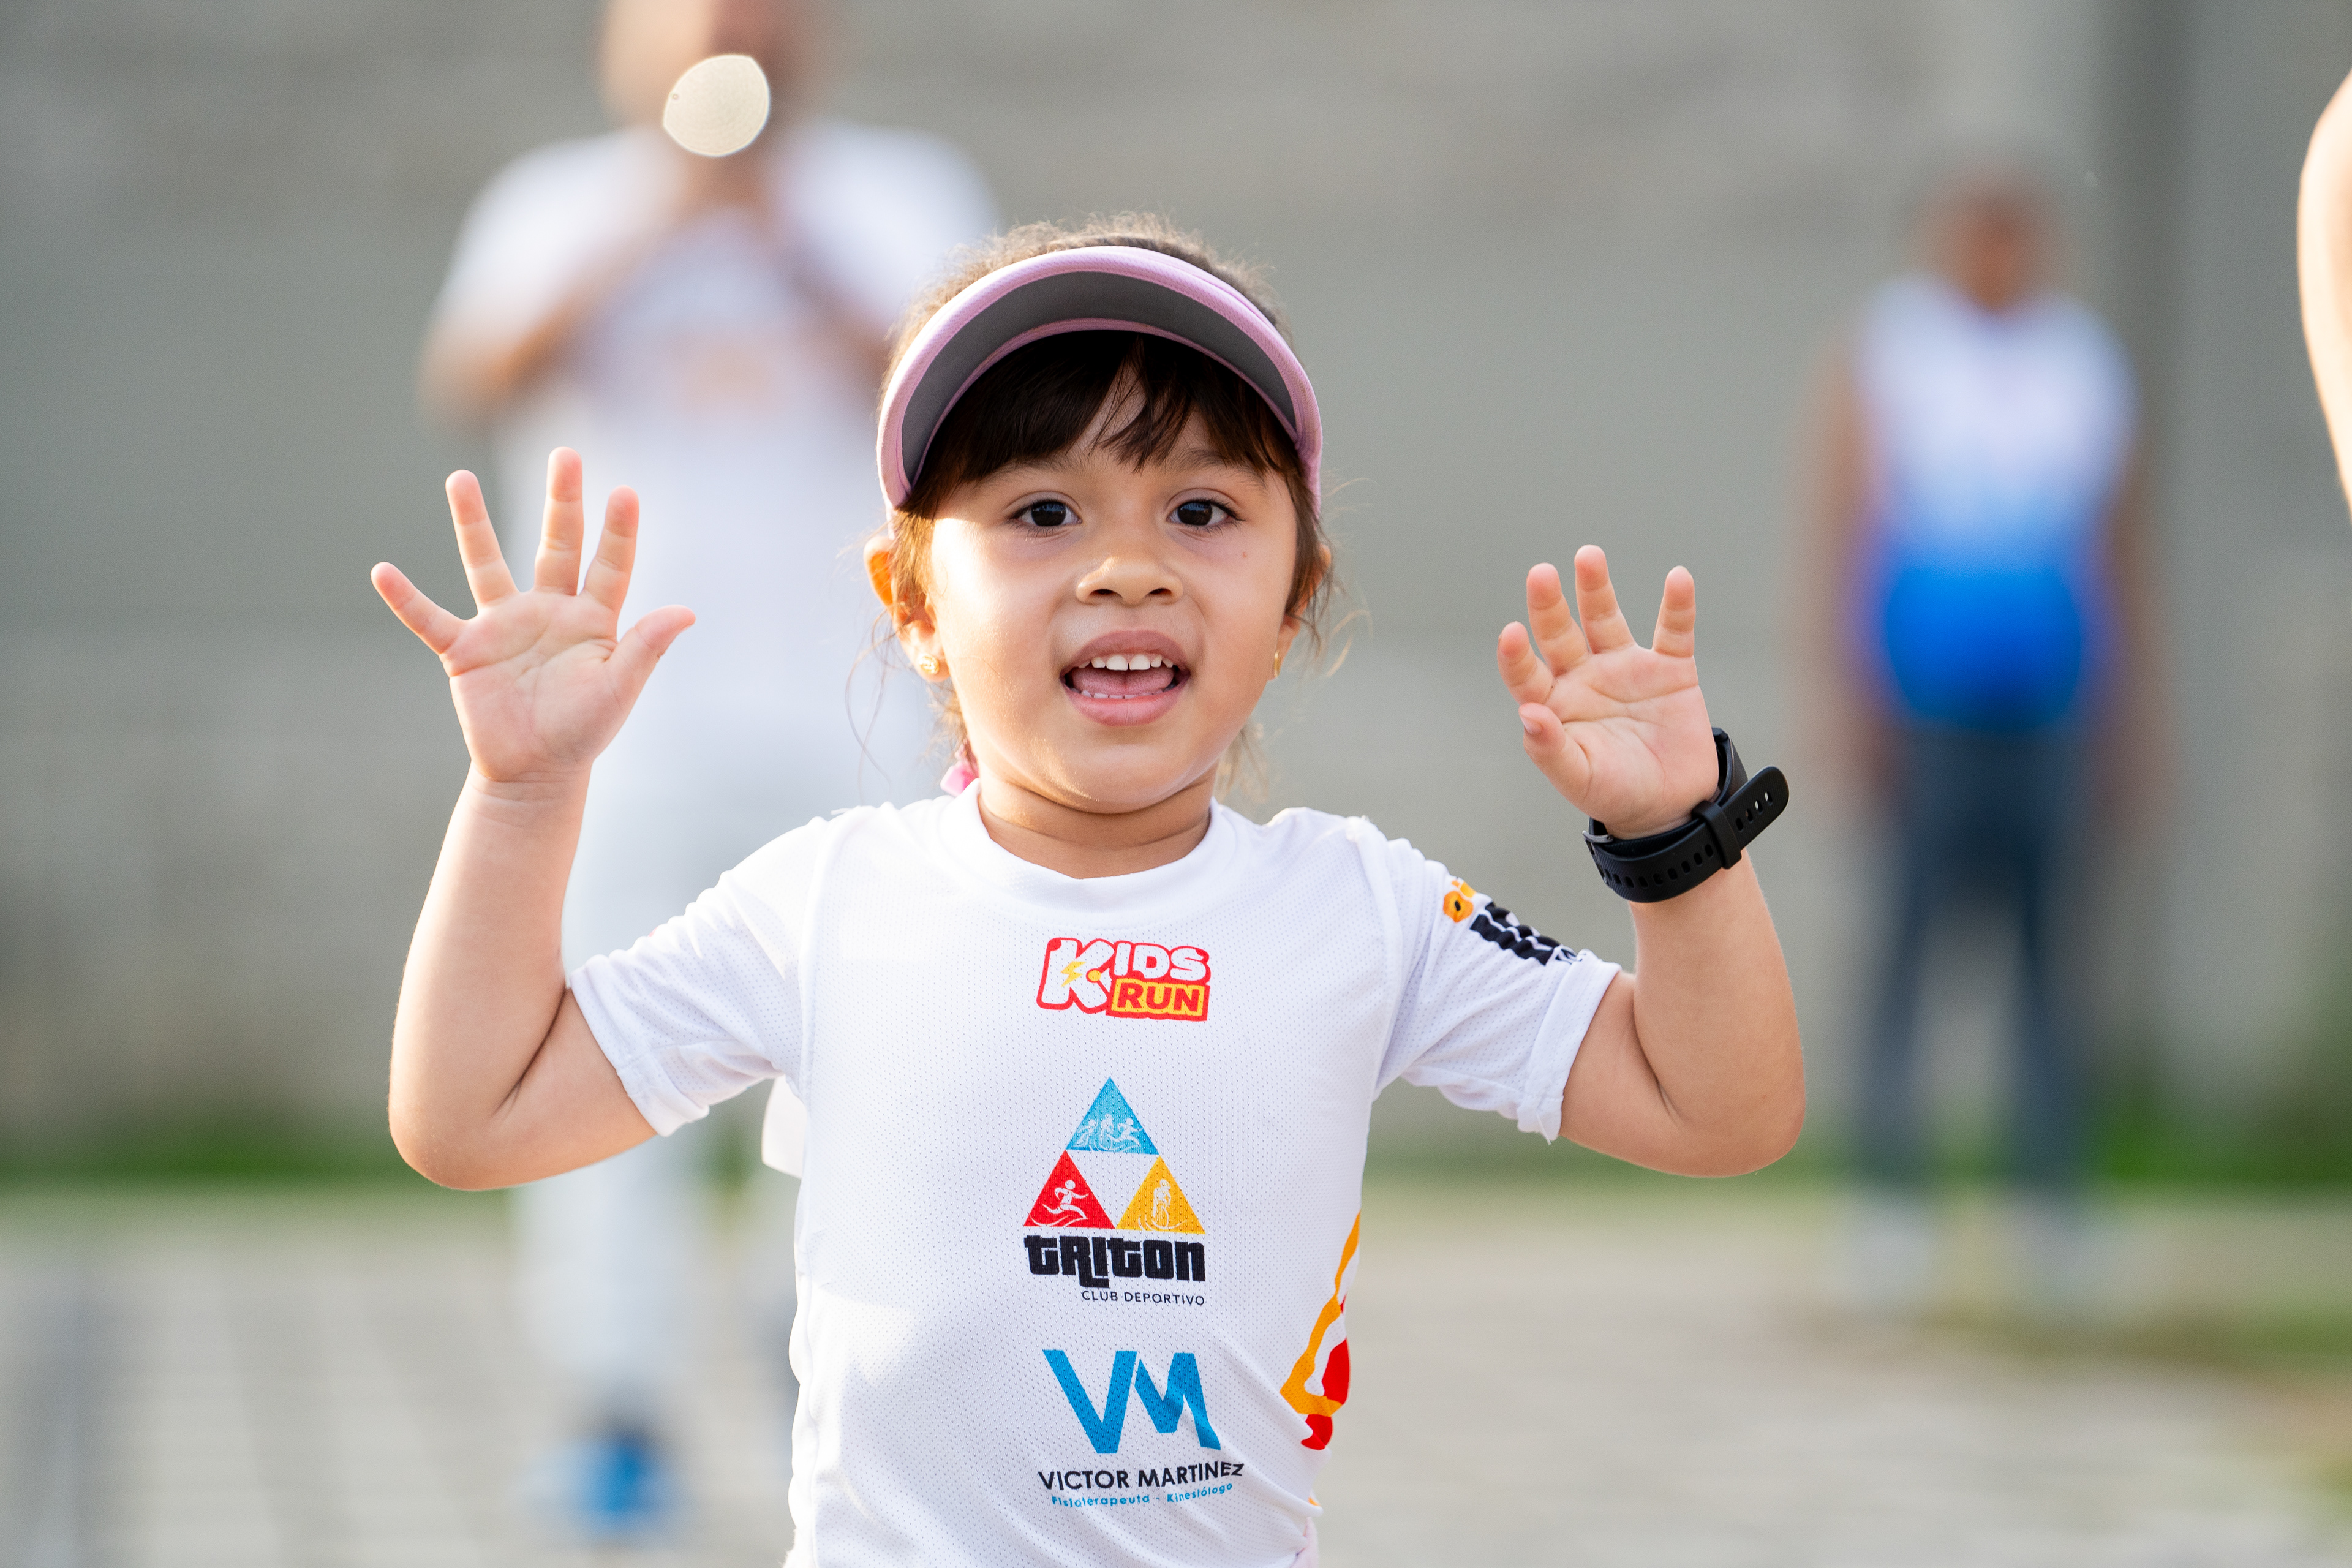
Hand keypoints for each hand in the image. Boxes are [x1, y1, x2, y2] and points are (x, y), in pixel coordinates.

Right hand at [371, 448, 693, 785]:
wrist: (535, 774)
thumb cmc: (583, 732)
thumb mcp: (618, 689)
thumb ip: (646, 647)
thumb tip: (687, 612)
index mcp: (592, 620)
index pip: (609, 565)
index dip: (619, 532)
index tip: (626, 491)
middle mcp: (548, 611)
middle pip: (556, 544)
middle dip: (562, 501)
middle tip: (565, 454)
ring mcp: (503, 626)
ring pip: (486, 563)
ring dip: (473, 523)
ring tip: (459, 478)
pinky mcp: (465, 651)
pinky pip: (429, 619)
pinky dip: (405, 599)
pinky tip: (382, 571)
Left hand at [1496, 547, 1717, 837]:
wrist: (1673, 806)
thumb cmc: (1616, 793)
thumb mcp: (1580, 778)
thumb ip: (1551, 749)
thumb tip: (1528, 716)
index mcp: (1555, 704)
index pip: (1526, 673)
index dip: (1516, 655)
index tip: (1511, 633)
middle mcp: (1584, 677)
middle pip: (1560, 633)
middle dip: (1549, 604)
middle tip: (1541, 574)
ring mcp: (1626, 668)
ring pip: (1606, 619)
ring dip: (1597, 589)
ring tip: (1588, 556)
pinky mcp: (1670, 669)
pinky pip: (1674, 631)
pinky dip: (1677, 606)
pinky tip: (1678, 579)